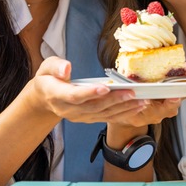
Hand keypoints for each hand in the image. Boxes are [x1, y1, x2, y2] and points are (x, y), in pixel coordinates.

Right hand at [28, 56, 145, 123]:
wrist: (44, 98)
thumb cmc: (47, 78)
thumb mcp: (46, 67)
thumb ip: (56, 67)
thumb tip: (66, 68)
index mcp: (57, 95)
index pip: (75, 96)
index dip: (90, 93)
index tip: (105, 87)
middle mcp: (68, 110)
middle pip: (94, 106)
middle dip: (115, 100)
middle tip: (133, 93)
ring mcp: (79, 117)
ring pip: (103, 114)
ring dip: (123, 108)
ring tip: (141, 101)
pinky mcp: (88, 119)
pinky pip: (106, 118)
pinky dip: (122, 113)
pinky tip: (136, 107)